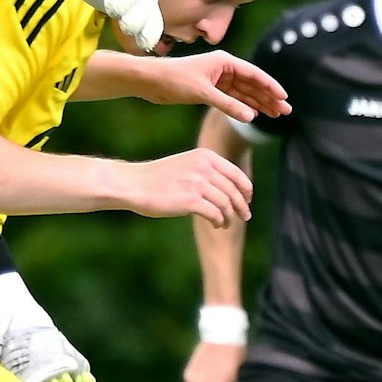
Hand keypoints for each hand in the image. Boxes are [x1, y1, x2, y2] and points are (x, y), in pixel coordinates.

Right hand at [124, 149, 252, 225]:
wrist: (134, 184)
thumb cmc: (158, 177)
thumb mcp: (186, 164)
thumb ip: (207, 171)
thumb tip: (230, 189)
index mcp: (205, 156)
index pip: (237, 174)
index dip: (246, 189)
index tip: (247, 200)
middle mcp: (204, 167)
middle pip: (234, 191)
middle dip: (242, 206)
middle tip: (245, 216)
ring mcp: (197, 183)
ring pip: (227, 204)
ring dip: (230, 216)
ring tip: (225, 223)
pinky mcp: (190, 200)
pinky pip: (216, 214)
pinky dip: (219, 221)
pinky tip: (216, 225)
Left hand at [132, 51, 289, 121]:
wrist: (150, 81)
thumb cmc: (174, 80)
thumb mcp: (202, 92)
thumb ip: (228, 105)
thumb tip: (252, 117)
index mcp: (223, 61)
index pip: (253, 73)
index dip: (270, 86)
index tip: (284, 97)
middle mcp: (222, 68)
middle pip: (252, 84)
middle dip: (269, 97)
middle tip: (285, 111)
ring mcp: (216, 79)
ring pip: (243, 92)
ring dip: (258, 103)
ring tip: (275, 115)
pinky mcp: (208, 89)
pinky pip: (231, 98)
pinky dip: (243, 106)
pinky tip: (254, 114)